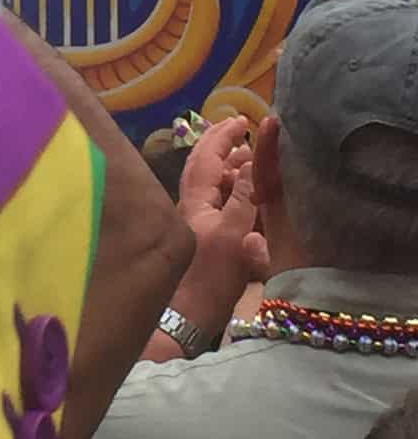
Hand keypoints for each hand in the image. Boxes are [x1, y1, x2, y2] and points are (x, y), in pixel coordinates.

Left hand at [173, 117, 265, 341]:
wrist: (188, 318)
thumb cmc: (210, 279)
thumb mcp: (233, 236)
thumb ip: (244, 198)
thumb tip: (252, 162)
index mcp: (195, 200)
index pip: (208, 156)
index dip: (224, 136)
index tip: (243, 120)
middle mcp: (190, 205)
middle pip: (202, 164)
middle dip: (220, 143)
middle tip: (241, 129)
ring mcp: (195, 221)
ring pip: (209, 183)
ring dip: (226, 166)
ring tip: (248, 155)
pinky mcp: (202, 238)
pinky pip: (216, 202)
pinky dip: (230, 189)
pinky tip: (244, 193)